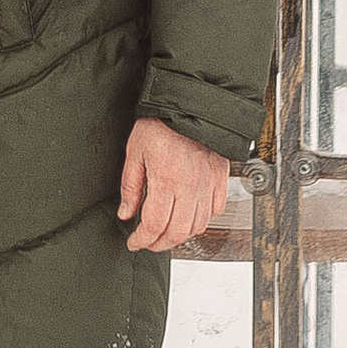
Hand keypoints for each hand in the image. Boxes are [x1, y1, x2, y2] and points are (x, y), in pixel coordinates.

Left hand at [118, 116, 233, 254]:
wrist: (192, 103)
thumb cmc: (162, 123)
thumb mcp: (135, 151)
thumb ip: (131, 186)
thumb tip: (126, 213)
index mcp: (166, 179)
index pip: (154, 224)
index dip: (142, 240)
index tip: (134, 242)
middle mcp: (190, 186)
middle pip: (177, 232)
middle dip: (160, 244)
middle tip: (148, 243)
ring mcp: (208, 184)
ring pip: (198, 226)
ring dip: (181, 236)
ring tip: (167, 233)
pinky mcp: (220, 178)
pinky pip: (216, 210)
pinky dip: (204, 220)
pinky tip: (190, 216)